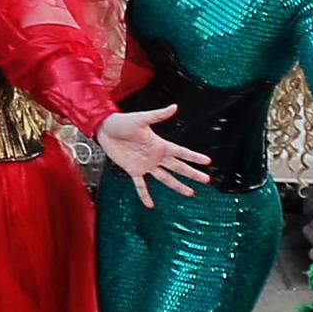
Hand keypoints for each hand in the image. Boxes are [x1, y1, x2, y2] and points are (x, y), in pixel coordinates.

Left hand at [94, 107, 211, 202]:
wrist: (105, 129)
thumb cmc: (122, 122)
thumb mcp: (141, 118)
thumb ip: (158, 115)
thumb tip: (174, 107)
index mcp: (160, 144)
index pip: (181, 152)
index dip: (194, 157)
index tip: (207, 161)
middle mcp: (156, 156)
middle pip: (178, 167)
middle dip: (192, 174)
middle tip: (206, 180)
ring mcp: (146, 165)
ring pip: (165, 178)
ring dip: (177, 186)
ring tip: (190, 193)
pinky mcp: (133, 171)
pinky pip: (141, 185)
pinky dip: (145, 195)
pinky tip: (150, 205)